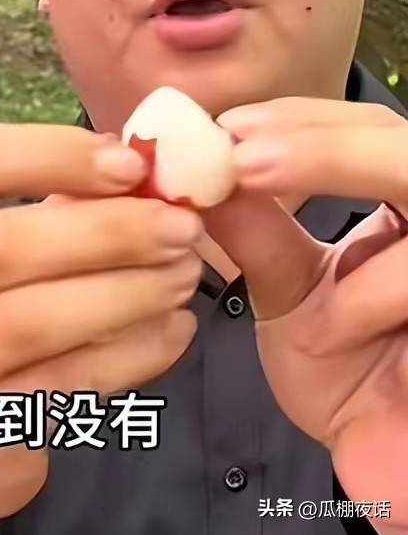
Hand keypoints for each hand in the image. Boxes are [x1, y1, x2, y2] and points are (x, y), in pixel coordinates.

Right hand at [0, 125, 202, 532]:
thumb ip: (55, 206)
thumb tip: (150, 171)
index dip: (50, 153)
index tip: (134, 164)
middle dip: (105, 230)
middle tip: (183, 227)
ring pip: (27, 319)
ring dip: (124, 292)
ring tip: (185, 275)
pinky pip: (60, 385)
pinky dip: (130, 353)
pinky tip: (175, 330)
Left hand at [206, 98, 407, 528]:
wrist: (387, 463)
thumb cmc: (346, 372)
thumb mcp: (290, 293)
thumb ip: (255, 229)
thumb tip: (196, 163)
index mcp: (404, 207)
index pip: (370, 130)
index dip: (306, 120)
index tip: (229, 128)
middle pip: (405, 145)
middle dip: (324, 143)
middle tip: (244, 156)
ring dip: (339, 193)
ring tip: (262, 221)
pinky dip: (369, 295)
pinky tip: (322, 326)